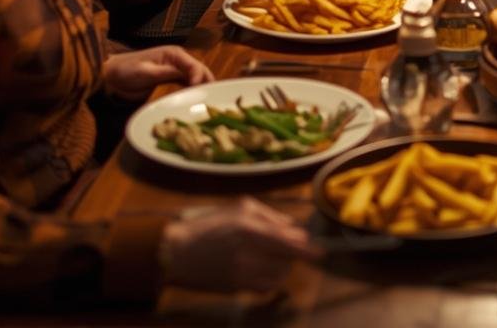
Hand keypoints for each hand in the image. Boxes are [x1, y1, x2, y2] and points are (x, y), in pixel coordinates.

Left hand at [103, 46, 211, 100]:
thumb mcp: (146, 72)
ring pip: (196, 78)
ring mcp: (175, 69)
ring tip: (207, 103)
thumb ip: (167, 72)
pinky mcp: (171, 78)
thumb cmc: (125, 71)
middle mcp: (178, 60)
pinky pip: (187, 84)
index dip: (199, 79)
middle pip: (200, 71)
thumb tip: (188, 76)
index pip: (194, 66)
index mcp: (174, 53)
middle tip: (210, 100)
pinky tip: (196, 101)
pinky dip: (193, 91)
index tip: (199, 94)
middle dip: (206, 84)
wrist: (110, 77)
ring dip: (202, 88)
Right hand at [161, 197, 319, 292]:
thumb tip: (295, 229)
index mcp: (249, 229)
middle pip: (287, 262)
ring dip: (280, 268)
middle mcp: (247, 254)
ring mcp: (240, 274)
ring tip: (267, 257)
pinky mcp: (236, 288)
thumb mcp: (241, 208)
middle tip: (282, 247)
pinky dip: (269, 280)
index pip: (289, 244)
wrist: (176, 252)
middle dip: (290, 255)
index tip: (320, 253)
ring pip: (278, 277)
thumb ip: (271, 216)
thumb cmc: (209, 224)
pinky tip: (258, 269)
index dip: (308, 250)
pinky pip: (265, 288)